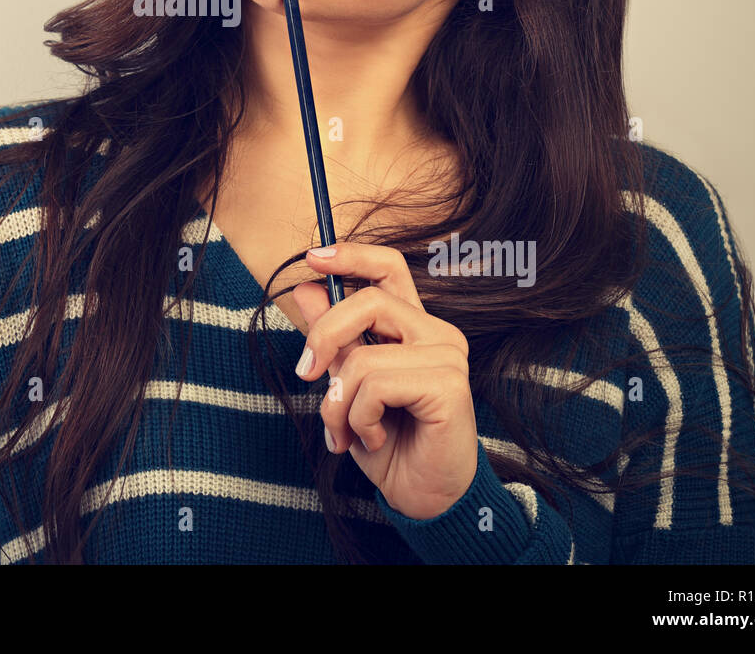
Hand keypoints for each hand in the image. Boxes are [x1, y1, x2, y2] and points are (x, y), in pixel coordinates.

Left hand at [290, 240, 478, 520]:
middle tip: (305, 374)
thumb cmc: (388, 442)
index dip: (352, 255)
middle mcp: (436, 332)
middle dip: (324, 336)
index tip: (314, 257)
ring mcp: (447, 355)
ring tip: (346, 432)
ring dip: (338, 401)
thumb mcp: (347, 385)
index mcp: (413, 326)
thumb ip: (333, 338)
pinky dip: (359, 417)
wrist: (422, 498)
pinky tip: (372, 438)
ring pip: (362, 355)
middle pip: (367, 301)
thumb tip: (307, 290)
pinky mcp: (448, 384)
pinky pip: (376, 384)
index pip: (389, 268)